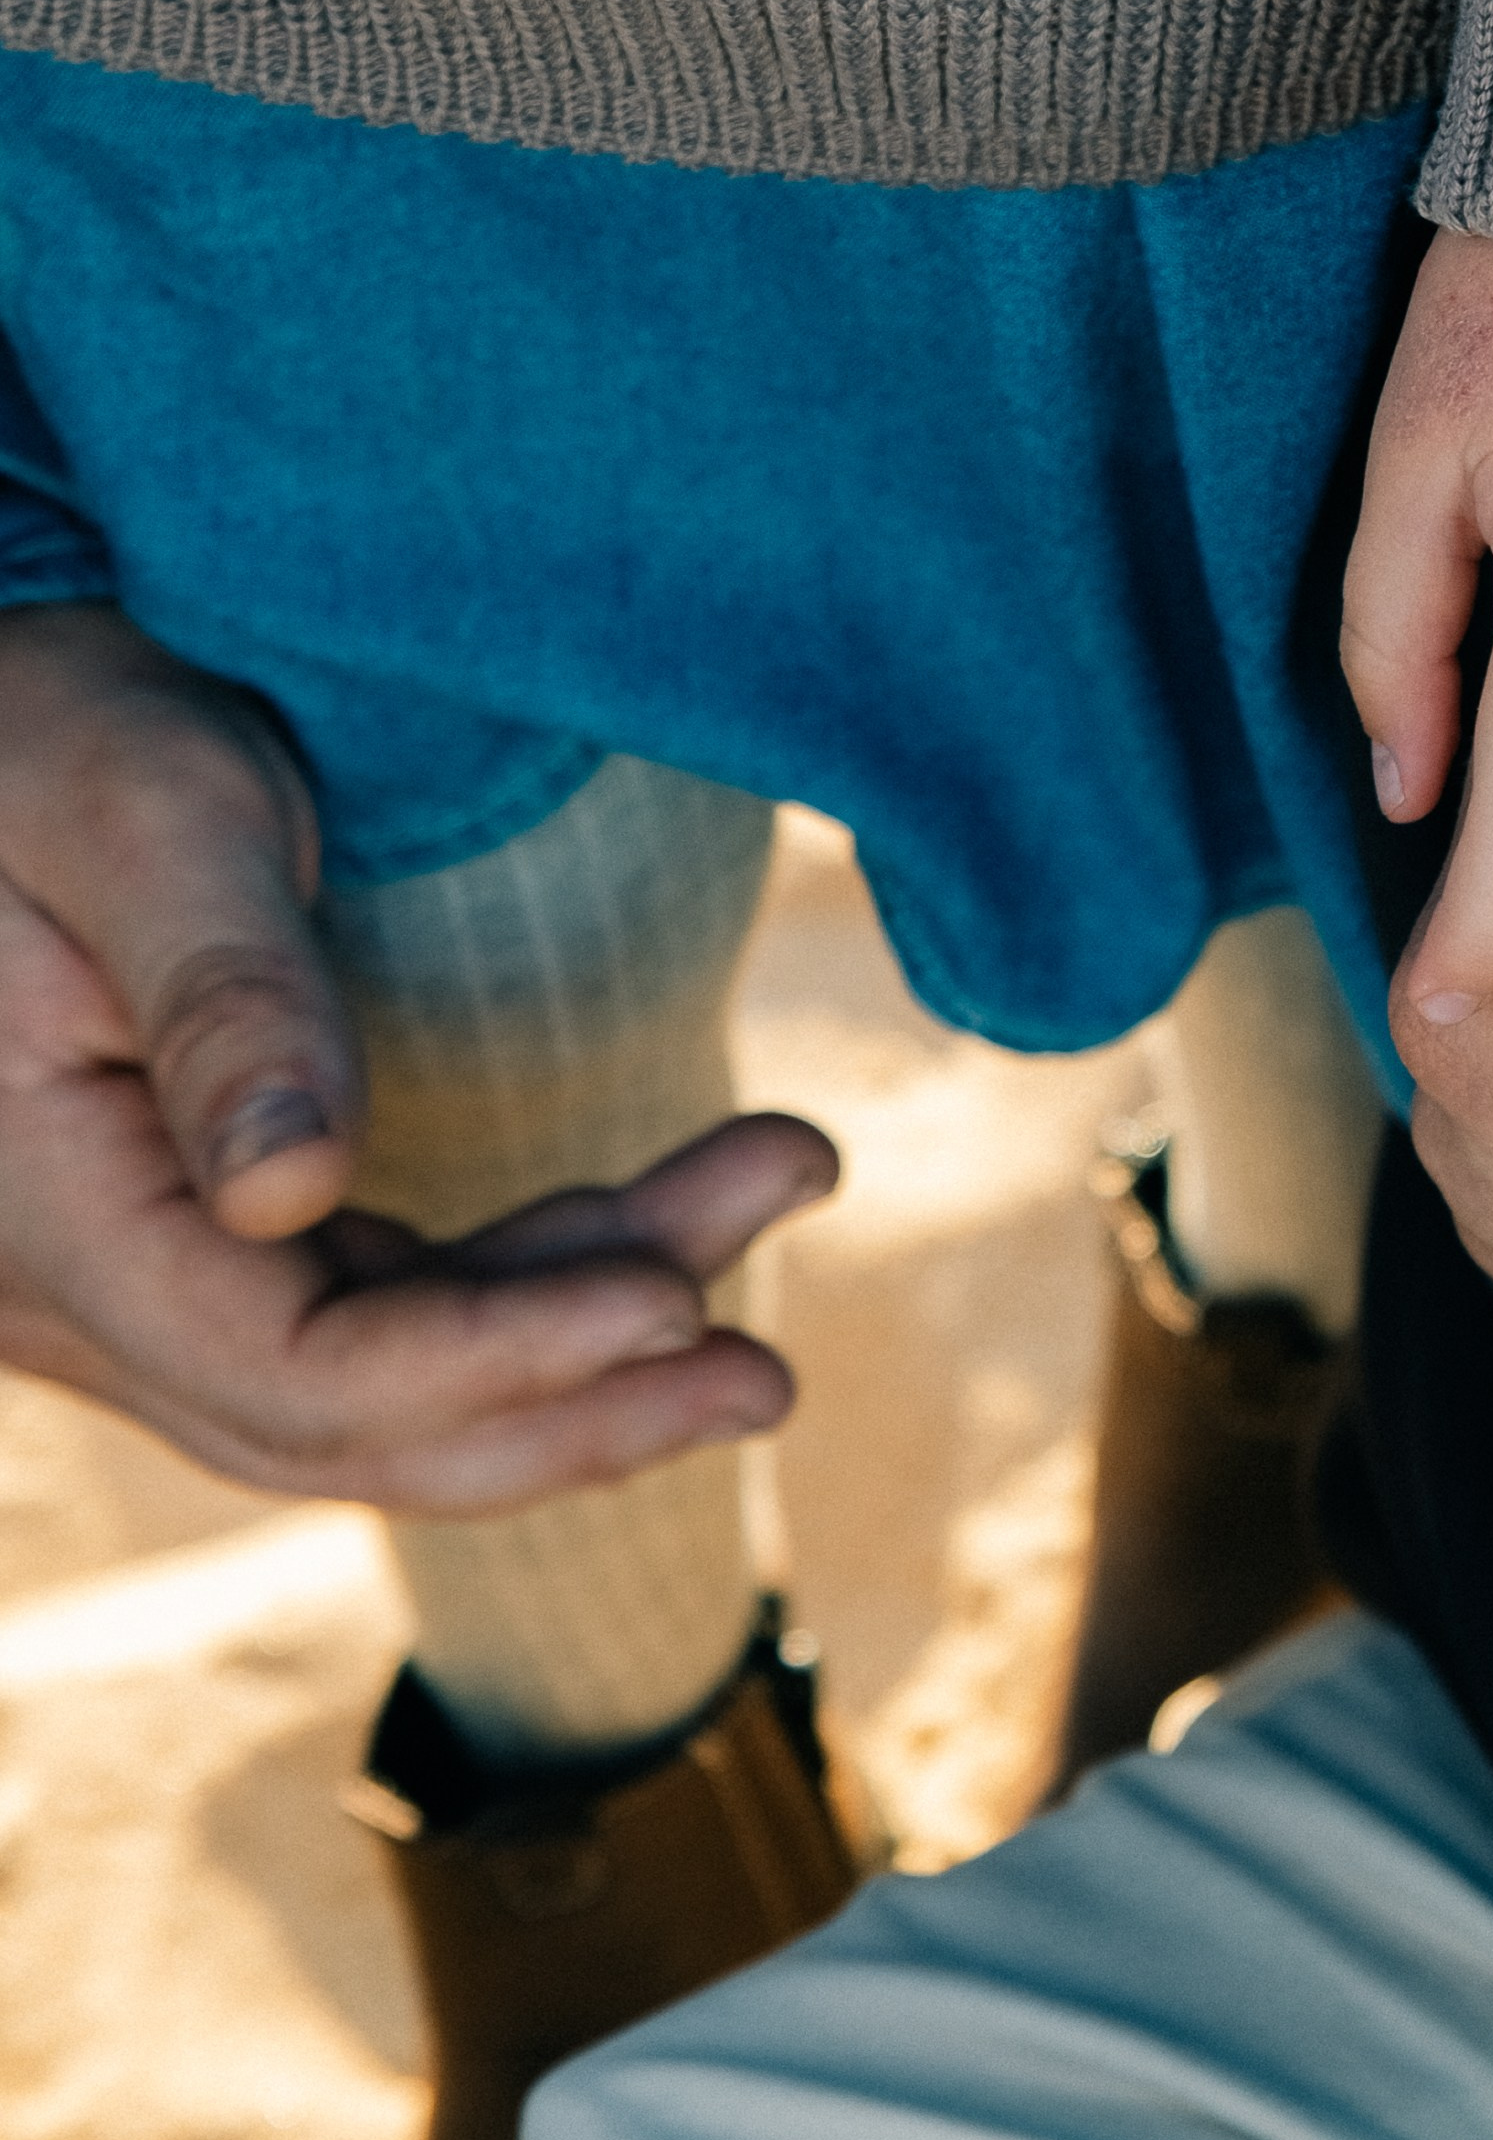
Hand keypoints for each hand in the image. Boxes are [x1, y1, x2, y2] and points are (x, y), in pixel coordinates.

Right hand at [0, 605, 835, 1509]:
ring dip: (582, 1337)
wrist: (1, 713)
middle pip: (351, 1426)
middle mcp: (75, 1293)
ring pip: (387, 1388)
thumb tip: (299, 1188)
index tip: (675, 1299)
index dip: (497, 1358)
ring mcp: (140, 1284)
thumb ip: (224, 994)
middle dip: (577, 1398)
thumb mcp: (140, 812)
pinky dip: (529, 1290)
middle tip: (768, 1373)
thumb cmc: (52, 722)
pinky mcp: (209, 1245)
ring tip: (761, 1265)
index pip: (295, 1370)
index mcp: (44, 1213)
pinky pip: (379, 1319)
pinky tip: (660, 1238)